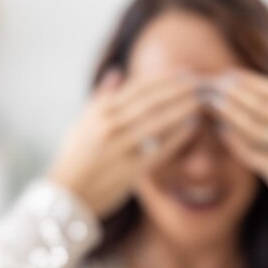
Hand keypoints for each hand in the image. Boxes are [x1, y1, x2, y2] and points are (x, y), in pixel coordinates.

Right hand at [50, 71, 199, 218]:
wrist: (67, 195)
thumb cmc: (74, 158)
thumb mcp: (81, 123)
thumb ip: (101, 98)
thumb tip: (116, 72)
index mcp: (100, 113)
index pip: (137, 88)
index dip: (163, 79)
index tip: (183, 73)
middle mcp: (109, 127)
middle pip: (151, 102)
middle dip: (178, 90)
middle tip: (199, 82)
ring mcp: (120, 149)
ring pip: (157, 122)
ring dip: (181, 109)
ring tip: (200, 101)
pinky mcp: (130, 171)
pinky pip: (159, 150)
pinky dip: (177, 138)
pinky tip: (192, 128)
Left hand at [206, 69, 267, 219]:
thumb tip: (255, 99)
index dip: (250, 82)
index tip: (228, 74)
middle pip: (263, 108)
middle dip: (236, 94)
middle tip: (212, 85)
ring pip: (257, 129)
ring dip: (231, 115)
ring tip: (211, 105)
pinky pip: (256, 155)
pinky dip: (237, 143)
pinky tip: (221, 133)